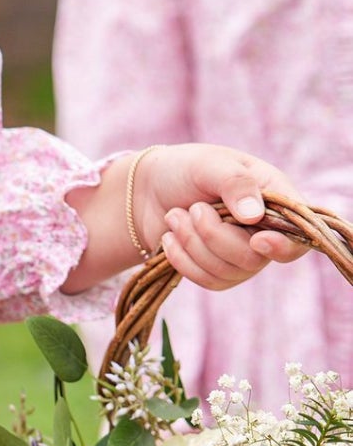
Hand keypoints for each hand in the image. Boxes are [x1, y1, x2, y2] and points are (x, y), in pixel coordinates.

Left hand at [135, 145, 306, 290]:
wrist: (146, 190)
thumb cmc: (185, 169)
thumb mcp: (209, 164)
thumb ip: (234, 183)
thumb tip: (255, 216)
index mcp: (276, 198)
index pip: (298, 233)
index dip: (283, 245)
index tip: (256, 240)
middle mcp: (266, 230)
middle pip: (254, 258)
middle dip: (214, 235)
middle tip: (192, 208)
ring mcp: (244, 254)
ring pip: (228, 272)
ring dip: (193, 244)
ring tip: (175, 215)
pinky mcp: (219, 271)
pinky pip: (208, 281)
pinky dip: (183, 260)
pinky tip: (170, 238)